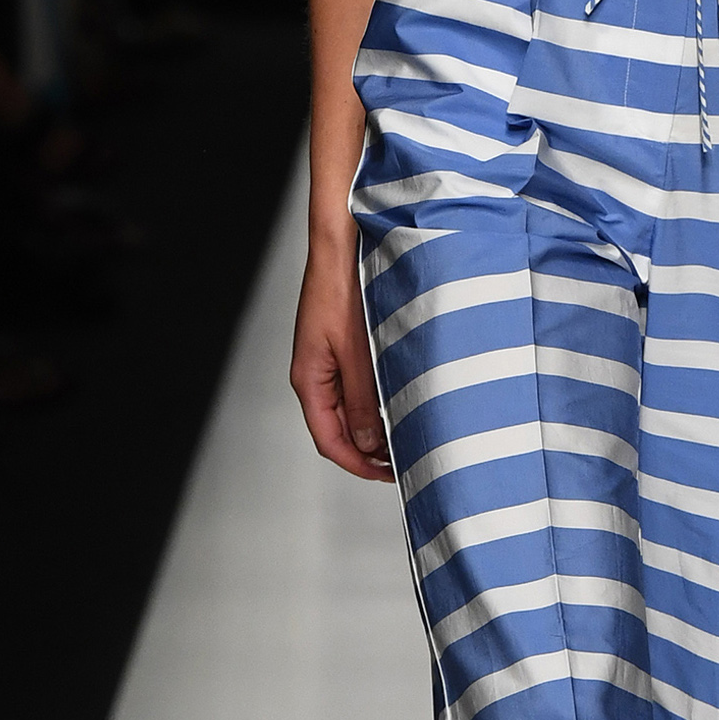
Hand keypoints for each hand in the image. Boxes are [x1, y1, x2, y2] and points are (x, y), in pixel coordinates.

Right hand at [290, 237, 393, 479]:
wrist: (344, 243)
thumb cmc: (343, 287)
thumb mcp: (359, 353)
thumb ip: (365, 402)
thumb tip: (370, 444)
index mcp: (309, 379)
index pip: (329, 440)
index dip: (358, 464)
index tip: (388, 475)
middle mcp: (316, 374)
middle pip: (340, 429)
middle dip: (370, 450)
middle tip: (406, 460)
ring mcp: (330, 361)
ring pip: (351, 409)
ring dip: (377, 425)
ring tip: (409, 433)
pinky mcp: (344, 346)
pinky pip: (359, 385)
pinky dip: (379, 400)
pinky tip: (402, 399)